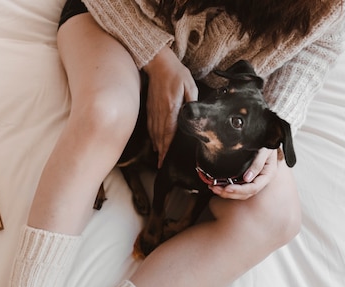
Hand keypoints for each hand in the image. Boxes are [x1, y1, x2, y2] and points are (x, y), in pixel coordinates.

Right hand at [143, 46, 197, 166]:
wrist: (158, 63)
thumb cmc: (176, 73)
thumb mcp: (190, 85)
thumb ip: (193, 101)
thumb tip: (195, 115)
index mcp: (171, 108)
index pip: (169, 133)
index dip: (167, 148)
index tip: (165, 159)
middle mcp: (160, 112)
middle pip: (160, 136)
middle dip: (161, 152)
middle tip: (161, 164)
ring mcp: (153, 110)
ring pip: (154, 132)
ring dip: (157, 146)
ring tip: (158, 156)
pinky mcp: (150, 108)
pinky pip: (150, 126)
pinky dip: (152, 136)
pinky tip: (154, 142)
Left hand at [209, 148, 278, 199]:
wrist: (266, 134)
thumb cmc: (267, 141)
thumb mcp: (265, 149)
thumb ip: (258, 163)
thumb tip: (247, 178)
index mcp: (268, 174)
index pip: (253, 188)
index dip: (239, 190)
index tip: (227, 188)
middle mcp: (260, 179)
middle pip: (245, 193)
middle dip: (229, 193)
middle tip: (215, 189)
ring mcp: (253, 179)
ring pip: (240, 192)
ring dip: (226, 192)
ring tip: (213, 188)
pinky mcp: (246, 176)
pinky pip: (237, 186)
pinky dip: (226, 187)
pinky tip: (217, 185)